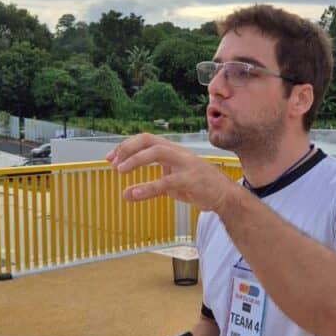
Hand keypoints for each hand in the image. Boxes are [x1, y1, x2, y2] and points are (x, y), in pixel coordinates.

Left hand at [106, 133, 235, 212]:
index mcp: (173, 151)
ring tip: (120, 170)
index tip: (110, 157)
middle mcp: (178, 153)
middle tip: (112, 161)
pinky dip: (149, 187)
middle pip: (150, 140)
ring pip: (158, 153)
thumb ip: (148, 188)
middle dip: (128, 147)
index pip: (146, 140)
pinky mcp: (191, 180)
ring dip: (136, 159)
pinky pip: (167, 181)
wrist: (224, 196)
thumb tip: (125, 194)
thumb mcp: (170, 186)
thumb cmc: (197, 187)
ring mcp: (186, 165)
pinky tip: (135, 194)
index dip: (126, 146)